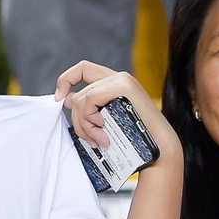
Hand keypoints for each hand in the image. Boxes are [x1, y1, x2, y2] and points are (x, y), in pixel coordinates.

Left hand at [54, 61, 179, 160]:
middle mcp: (118, 78)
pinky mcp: (123, 86)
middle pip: (79, 93)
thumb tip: (64, 98)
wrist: (159, 150)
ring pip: (81, 99)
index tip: (59, 99)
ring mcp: (122, 80)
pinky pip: (90, 99)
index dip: (66, 80)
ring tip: (99, 140)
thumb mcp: (106, 122)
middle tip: (90, 139)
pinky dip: (89, 118)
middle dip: (78, 120)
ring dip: (85, 125)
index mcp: (115, 84)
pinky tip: (102, 130)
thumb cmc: (135, 140)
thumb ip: (88, 108)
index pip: (83, 69)